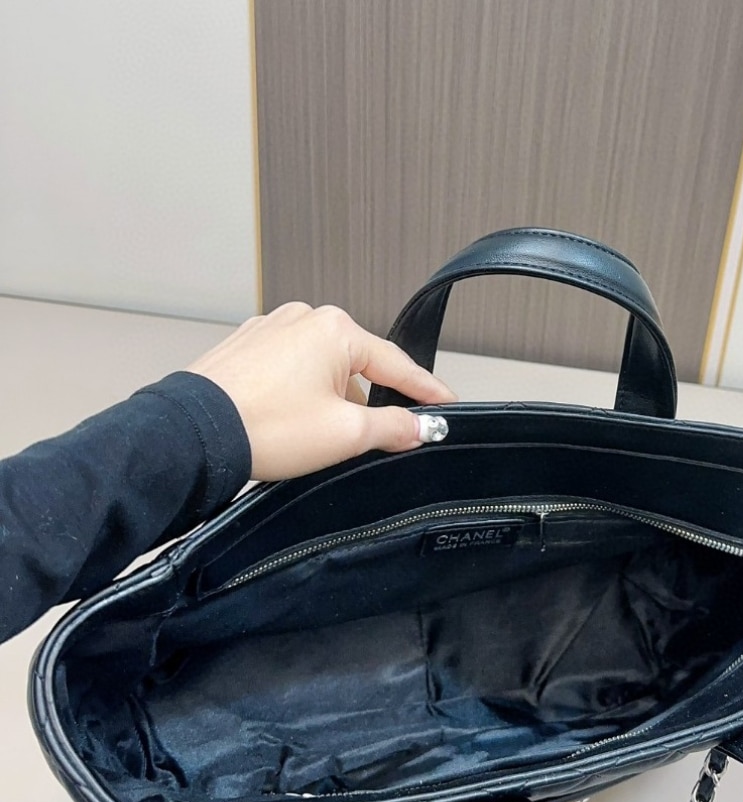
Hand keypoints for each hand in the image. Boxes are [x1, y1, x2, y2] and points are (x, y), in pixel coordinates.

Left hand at [187, 302, 456, 479]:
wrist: (194, 436)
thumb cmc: (264, 427)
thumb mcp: (346, 434)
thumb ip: (392, 427)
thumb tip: (418, 427)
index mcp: (334, 330)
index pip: (396, 365)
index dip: (425, 391)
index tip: (445, 404)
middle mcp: (301, 319)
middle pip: (358, 367)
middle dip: (367, 403)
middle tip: (376, 438)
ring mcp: (269, 331)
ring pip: (321, 370)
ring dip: (330, 402)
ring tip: (316, 439)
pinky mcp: (245, 349)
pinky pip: (289, 371)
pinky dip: (299, 396)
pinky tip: (290, 424)